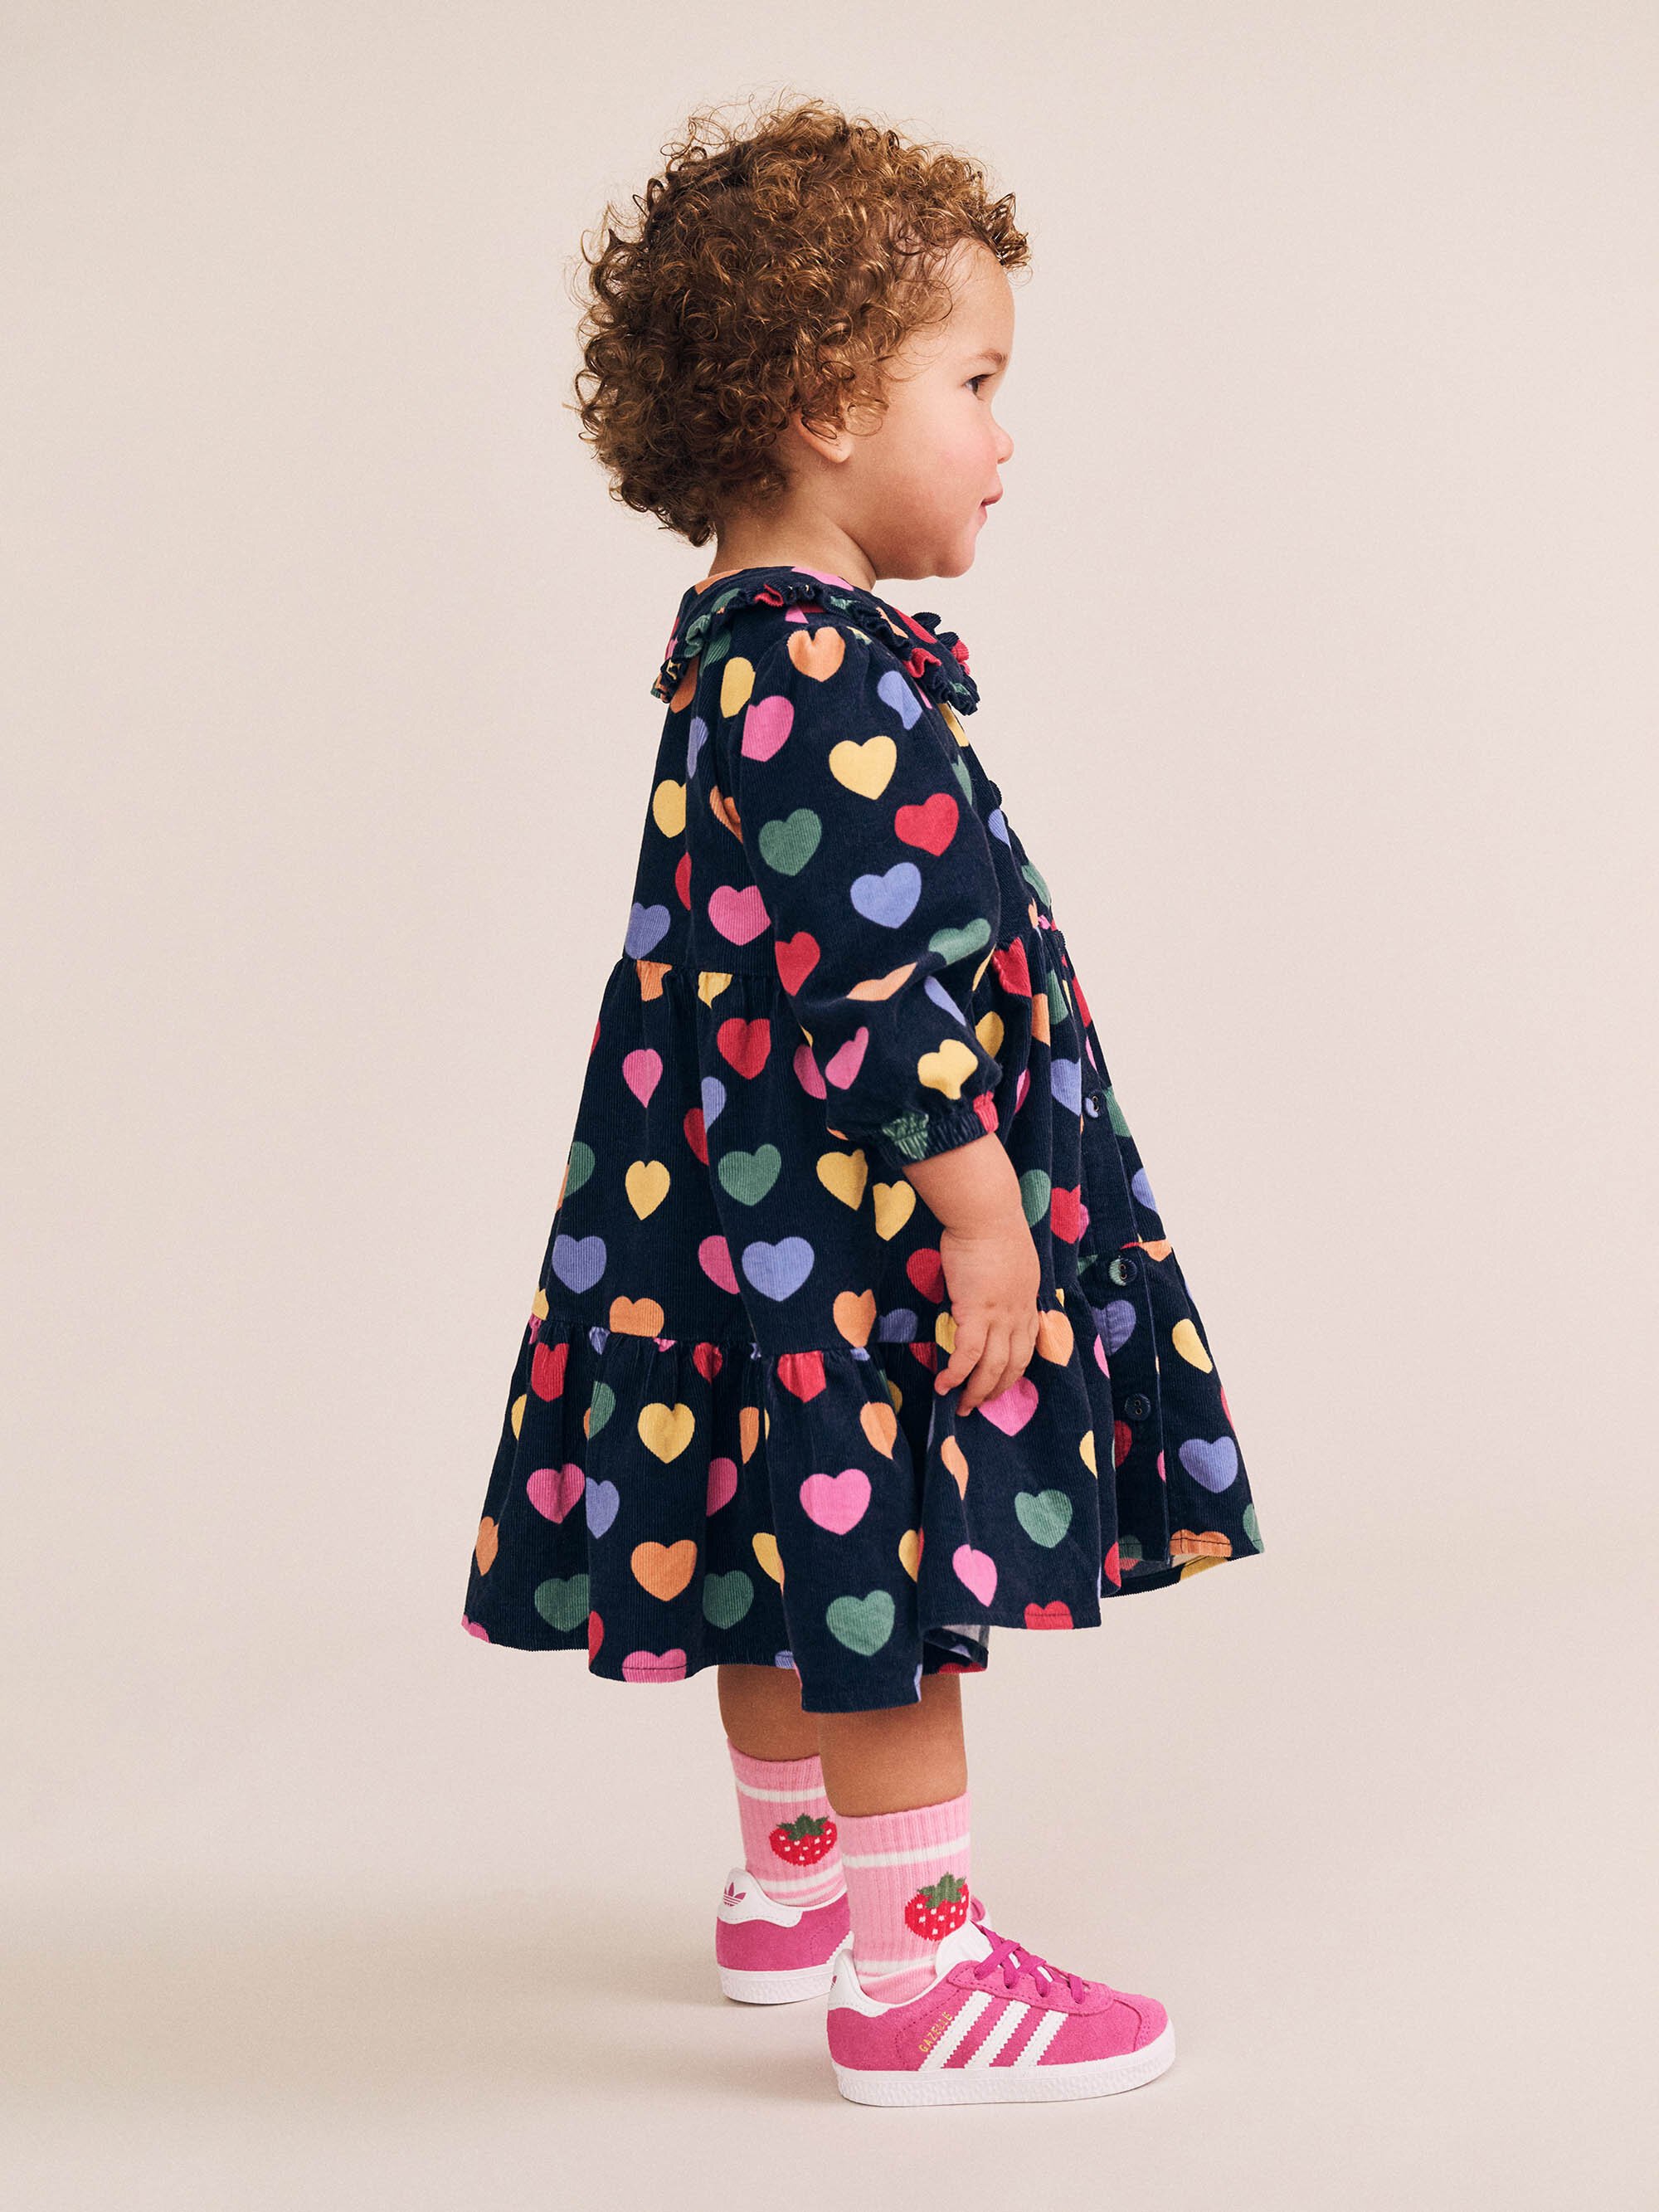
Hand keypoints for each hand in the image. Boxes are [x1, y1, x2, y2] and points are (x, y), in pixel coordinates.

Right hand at [933, 1216, 1041, 1414]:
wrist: (986, 1214)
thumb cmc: (992, 1226)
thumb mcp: (1011, 1257)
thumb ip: (1004, 1277)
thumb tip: (990, 1283)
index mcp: (1027, 1300)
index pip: (1026, 1345)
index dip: (1014, 1368)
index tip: (1002, 1381)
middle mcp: (1018, 1314)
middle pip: (1014, 1364)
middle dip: (997, 1389)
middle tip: (980, 1404)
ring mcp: (999, 1316)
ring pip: (993, 1367)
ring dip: (977, 1391)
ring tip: (962, 1407)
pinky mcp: (975, 1312)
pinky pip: (968, 1354)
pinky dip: (956, 1374)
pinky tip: (943, 1386)